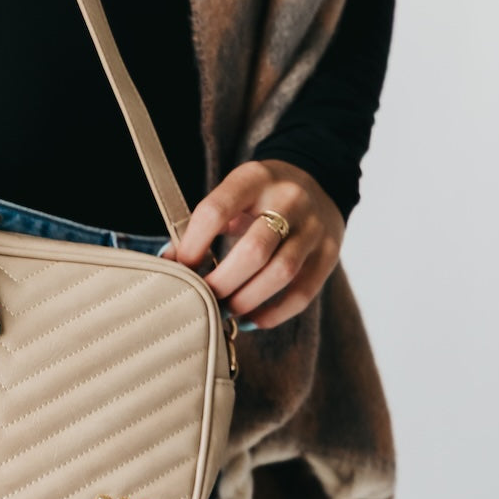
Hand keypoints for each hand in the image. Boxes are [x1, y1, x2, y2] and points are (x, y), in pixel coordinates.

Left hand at [161, 159, 344, 329]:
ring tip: (226, 310)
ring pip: (281, 273)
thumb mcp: (232, 195)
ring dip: (246, 300)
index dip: (193, 245)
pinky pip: (303, 293)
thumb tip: (168, 263)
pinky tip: (251, 319)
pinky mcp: (329, 253)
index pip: (216, 211)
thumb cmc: (259, 196)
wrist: (317, 181)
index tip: (181, 267)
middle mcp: (288, 200)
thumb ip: (202, 225)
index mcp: (253, 179)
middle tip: (204, 298)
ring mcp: (314, 227)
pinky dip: (273, 313)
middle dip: (221, 282)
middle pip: (253, 250)